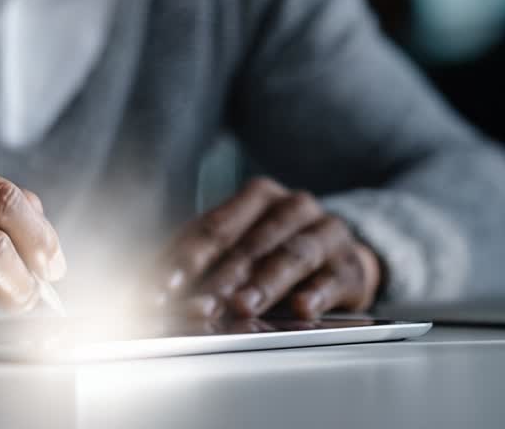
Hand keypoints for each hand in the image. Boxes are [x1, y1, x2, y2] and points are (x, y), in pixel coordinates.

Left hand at [152, 178, 380, 319]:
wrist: (342, 256)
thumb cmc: (275, 251)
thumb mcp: (239, 245)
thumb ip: (201, 260)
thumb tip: (153, 288)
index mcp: (258, 196)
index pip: (214, 226)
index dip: (185, 259)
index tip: (163, 287)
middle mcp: (293, 206)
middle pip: (250, 243)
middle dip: (220, 278)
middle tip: (199, 304)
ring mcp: (327, 232)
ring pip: (291, 256)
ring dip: (263, 283)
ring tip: (242, 305)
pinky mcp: (352, 265)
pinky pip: (333, 279)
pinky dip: (316, 294)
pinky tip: (301, 308)